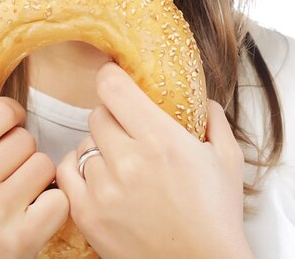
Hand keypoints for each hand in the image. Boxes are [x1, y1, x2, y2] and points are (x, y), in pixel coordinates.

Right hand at [0, 98, 68, 258]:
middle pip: (24, 139)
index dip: (10, 113)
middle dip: (19, 147)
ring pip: (43, 165)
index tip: (9, 123)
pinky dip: (52, 203)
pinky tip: (33, 209)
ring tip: (19, 186)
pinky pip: (58, 201)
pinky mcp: (20, 241)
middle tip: (8, 163)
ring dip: (35, 174)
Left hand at [57, 63, 252, 258]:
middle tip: (129, 132)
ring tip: (120, 163)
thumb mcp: (227, 159)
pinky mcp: (88, 216)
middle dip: (113, 118)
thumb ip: (214, 119)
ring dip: (99, 147)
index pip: (113, 87)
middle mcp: (129, 161)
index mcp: (161, 140)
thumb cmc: (216, 217)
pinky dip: (79, 169)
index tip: (115, 79)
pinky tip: (98, 176)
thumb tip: (201, 99)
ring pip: (83, 143)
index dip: (111, 77)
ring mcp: (105, 190)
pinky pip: (66, 172)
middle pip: (98, 114)